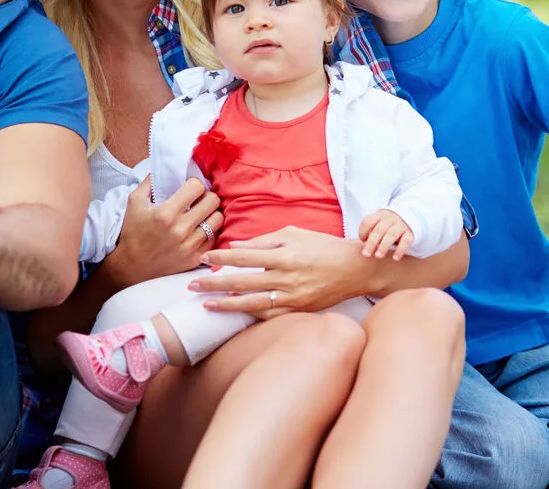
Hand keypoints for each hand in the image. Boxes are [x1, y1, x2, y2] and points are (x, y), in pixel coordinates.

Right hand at [104, 176, 221, 287]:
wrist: (132, 266)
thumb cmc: (132, 232)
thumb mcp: (134, 202)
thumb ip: (149, 182)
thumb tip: (163, 167)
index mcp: (166, 213)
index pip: (196, 187)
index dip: (194, 184)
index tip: (189, 188)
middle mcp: (180, 229)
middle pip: (212, 201)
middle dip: (207, 196)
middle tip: (199, 199)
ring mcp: (190, 246)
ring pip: (218, 220)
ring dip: (211, 213)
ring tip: (202, 214)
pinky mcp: (195, 259)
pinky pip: (215, 239)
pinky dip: (210, 232)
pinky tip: (200, 229)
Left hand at [190, 226, 364, 316]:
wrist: (356, 269)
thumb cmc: (323, 246)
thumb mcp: (293, 234)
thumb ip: (263, 241)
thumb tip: (235, 246)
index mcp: (285, 254)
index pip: (245, 256)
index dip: (222, 257)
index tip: (203, 258)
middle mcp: (288, 277)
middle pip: (244, 282)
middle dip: (216, 284)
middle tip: (192, 285)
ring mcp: (294, 297)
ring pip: (254, 303)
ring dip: (228, 305)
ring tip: (206, 305)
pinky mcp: (300, 310)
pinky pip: (271, 315)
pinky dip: (251, 314)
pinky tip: (234, 313)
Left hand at [359, 210, 413, 259]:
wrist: (409, 218)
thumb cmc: (387, 225)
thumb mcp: (378, 224)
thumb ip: (370, 232)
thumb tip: (363, 243)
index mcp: (379, 215)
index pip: (368, 221)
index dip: (363, 231)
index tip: (362, 240)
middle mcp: (390, 219)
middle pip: (379, 230)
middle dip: (371, 243)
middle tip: (366, 254)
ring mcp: (401, 225)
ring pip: (391, 235)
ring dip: (383, 246)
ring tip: (378, 256)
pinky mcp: (410, 233)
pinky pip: (406, 241)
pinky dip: (400, 250)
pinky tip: (395, 258)